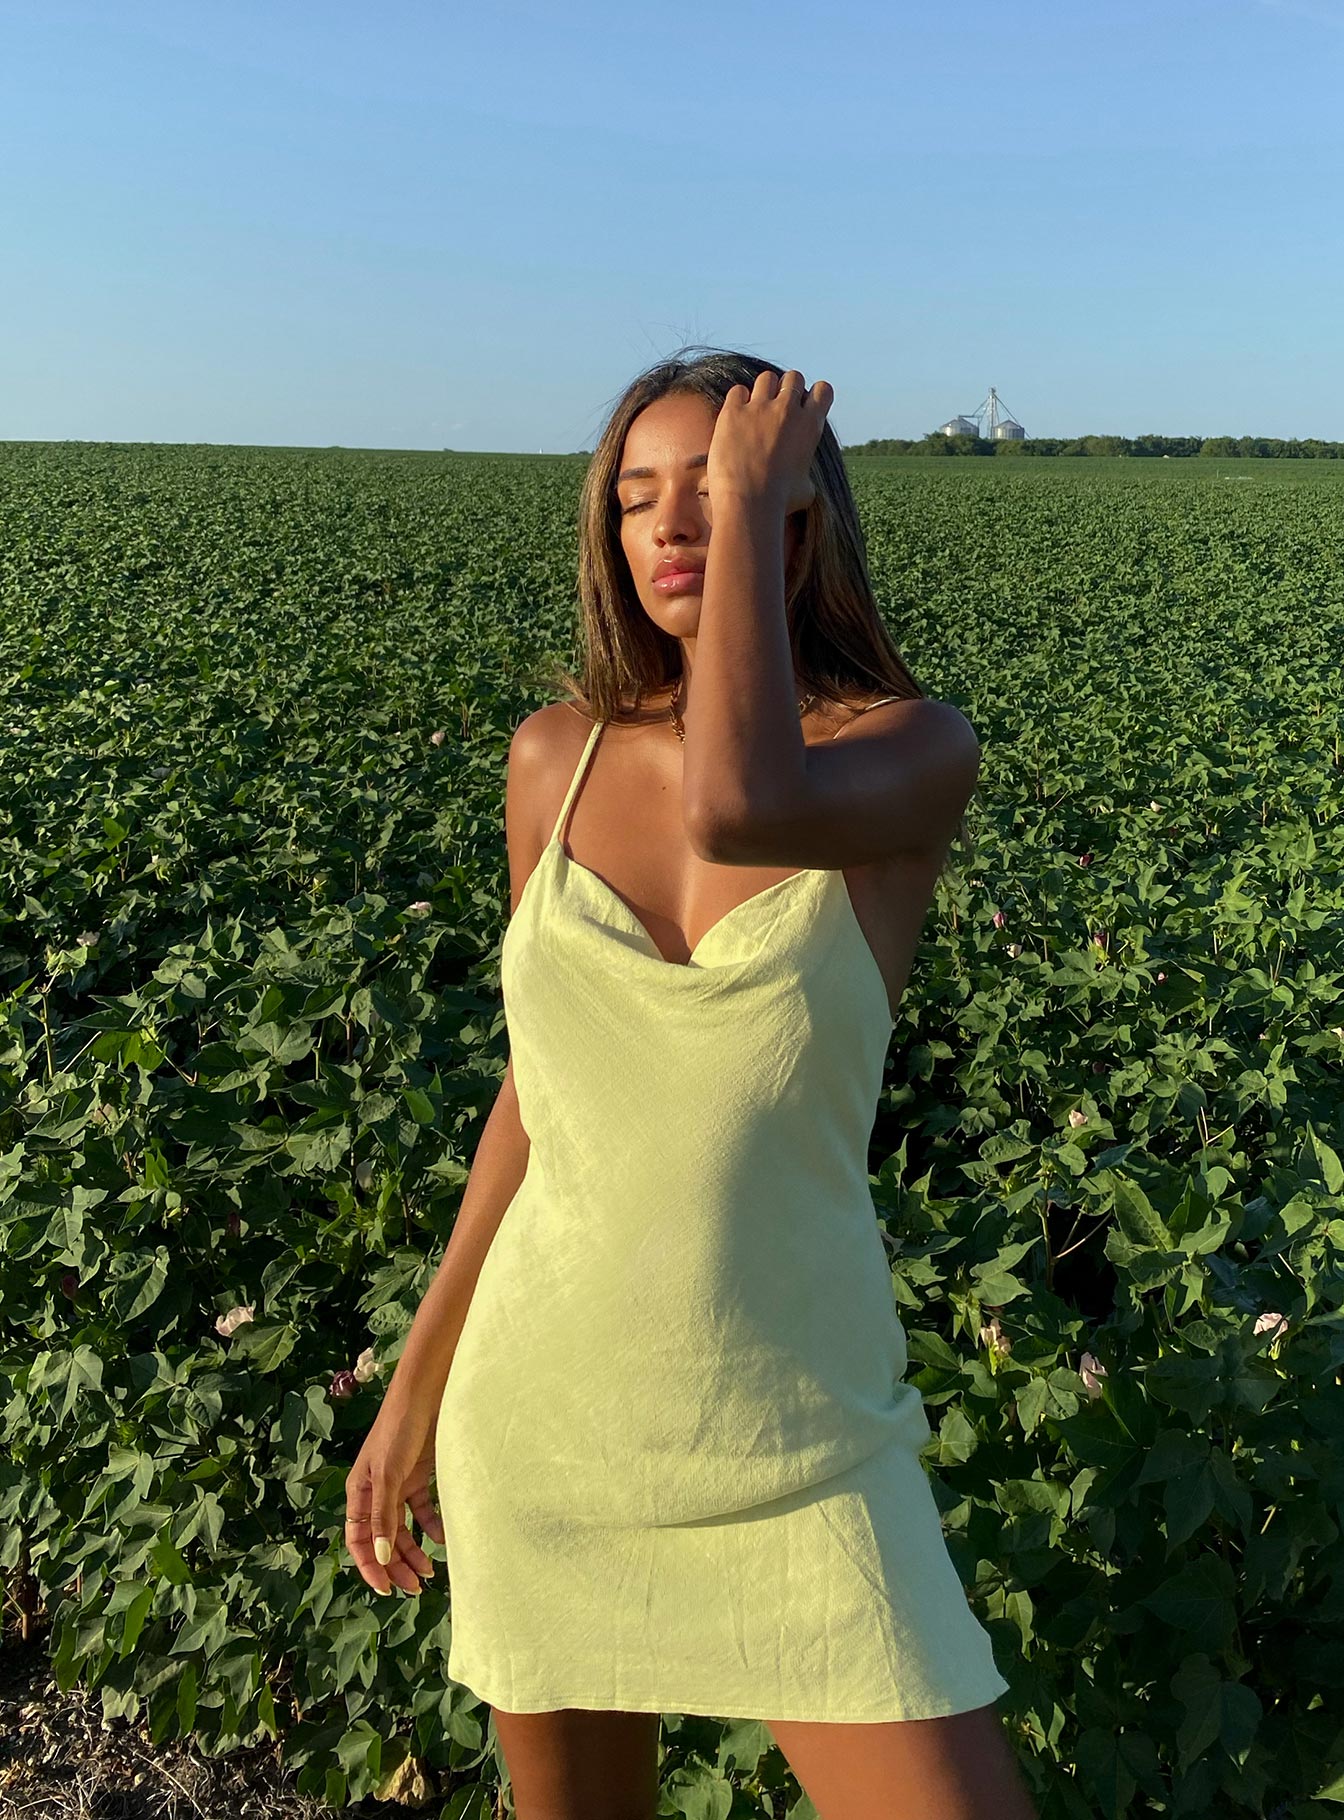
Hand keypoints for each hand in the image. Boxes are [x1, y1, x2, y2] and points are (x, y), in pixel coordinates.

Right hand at [344, 1413, 444, 1596]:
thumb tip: (382, 1558)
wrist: (426, 1395)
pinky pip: (423, 1511)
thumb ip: (383, 1516)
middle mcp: (376, 1492)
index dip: (370, 1566)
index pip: (358, 1540)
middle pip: (383, 1539)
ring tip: (430, 1571)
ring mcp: (399, 1484)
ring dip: (414, 1551)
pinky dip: (432, 1526)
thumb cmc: (399, 1429)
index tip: (387, 1590)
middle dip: (396, 1565)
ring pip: (403, 1529)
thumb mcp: (388, 1474)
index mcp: (359, 1492)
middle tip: (415, 1588)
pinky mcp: (420, 1477)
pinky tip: (443, 1537)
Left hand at [706, 367, 832, 516]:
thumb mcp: (807, 489)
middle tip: (776, 411)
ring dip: (763, 391)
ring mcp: (759, 408)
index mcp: (811, 425)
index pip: (822, 390)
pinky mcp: (733, 412)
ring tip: (755, 413)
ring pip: (767, 378)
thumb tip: (803, 479)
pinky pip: (738, 390)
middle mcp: (788, 410)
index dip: (813, 396)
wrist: (749, 505)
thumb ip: (806, 472)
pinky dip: (738, 401)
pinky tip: (735, 419)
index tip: (803, 409)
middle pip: (794, 377)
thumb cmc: (779, 503)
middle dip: (787, 389)